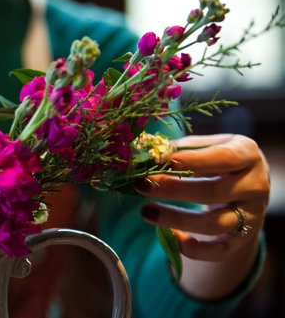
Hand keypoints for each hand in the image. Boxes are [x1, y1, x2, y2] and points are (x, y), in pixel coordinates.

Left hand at [134, 134, 268, 261]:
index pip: (224, 158)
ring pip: (215, 224)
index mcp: (248, 155)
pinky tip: (171, 236)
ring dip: (177, 219)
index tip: (159, 161)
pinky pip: (219, 251)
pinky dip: (195, 249)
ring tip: (146, 211)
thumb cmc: (217, 159)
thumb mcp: (207, 146)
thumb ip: (181, 149)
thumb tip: (147, 154)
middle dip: (173, 190)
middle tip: (142, 185)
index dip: (192, 160)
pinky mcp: (242, 239)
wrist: (247, 184)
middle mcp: (255, 186)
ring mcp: (251, 215)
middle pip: (214, 192)